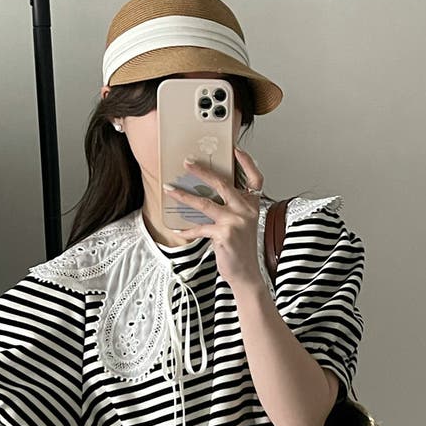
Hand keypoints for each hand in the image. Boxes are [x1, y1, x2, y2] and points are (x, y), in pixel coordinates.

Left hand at [161, 146, 265, 289]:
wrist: (246, 274)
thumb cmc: (241, 250)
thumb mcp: (243, 225)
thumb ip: (232, 208)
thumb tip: (207, 195)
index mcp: (252, 206)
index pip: (255, 179)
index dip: (247, 163)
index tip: (235, 150)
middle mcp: (246, 211)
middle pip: (223, 183)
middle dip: (202, 170)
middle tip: (187, 163)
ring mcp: (235, 222)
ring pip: (205, 203)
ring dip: (184, 195)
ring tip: (170, 189)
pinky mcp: (223, 234)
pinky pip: (199, 228)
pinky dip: (186, 230)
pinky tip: (176, 230)